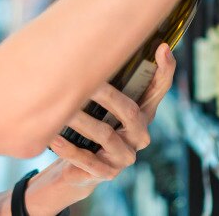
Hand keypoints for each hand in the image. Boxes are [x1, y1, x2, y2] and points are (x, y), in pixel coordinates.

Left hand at [44, 44, 176, 192]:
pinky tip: (53, 137)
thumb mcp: (98, 102)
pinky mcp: (106, 173)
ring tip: (62, 109)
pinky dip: (69, 148)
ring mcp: (124, 155)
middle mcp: (138, 134)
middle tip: (88, 81)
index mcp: (142, 112)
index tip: (162, 47)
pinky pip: (87, 160)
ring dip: (81, 120)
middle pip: (132, 112)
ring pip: (106, 134)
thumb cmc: (89, 125)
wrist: (77, 168)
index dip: (165, 69)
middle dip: (109, 95)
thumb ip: (101, 79)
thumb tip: (89, 44)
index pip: (159, 89)